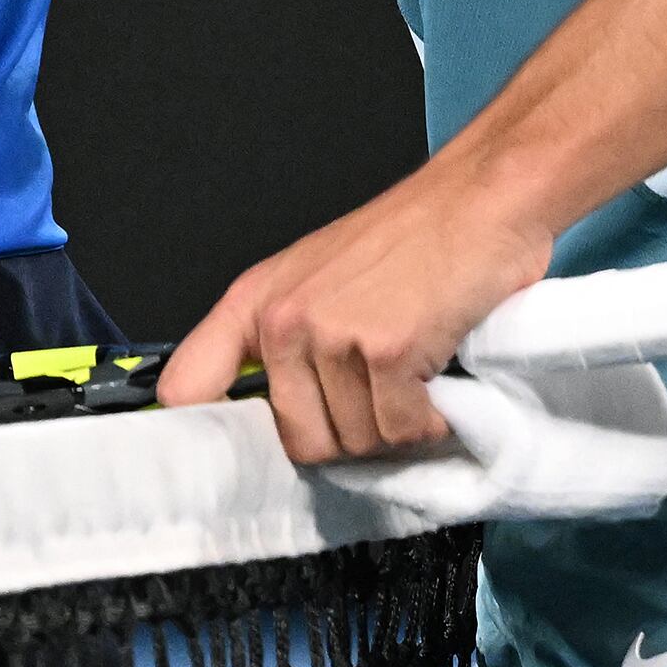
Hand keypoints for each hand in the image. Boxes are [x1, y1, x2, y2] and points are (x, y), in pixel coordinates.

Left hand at [163, 160, 557, 465]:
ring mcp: (333, 334)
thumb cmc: (412, 241)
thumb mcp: (320, 279)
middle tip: (386, 393)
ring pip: (358, 443)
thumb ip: (287, 344)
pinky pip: (403, 431)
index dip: (204, 441)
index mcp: (254, 303)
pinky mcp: (388, 350)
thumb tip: (277, 429)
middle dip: (353, 436)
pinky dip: (432, 421)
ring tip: (416, 371)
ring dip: (398, 425)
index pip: (185, 389)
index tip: (235, 467)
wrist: (481, 198)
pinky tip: (441, 377)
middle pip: (302, 444)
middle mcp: (282, 321)